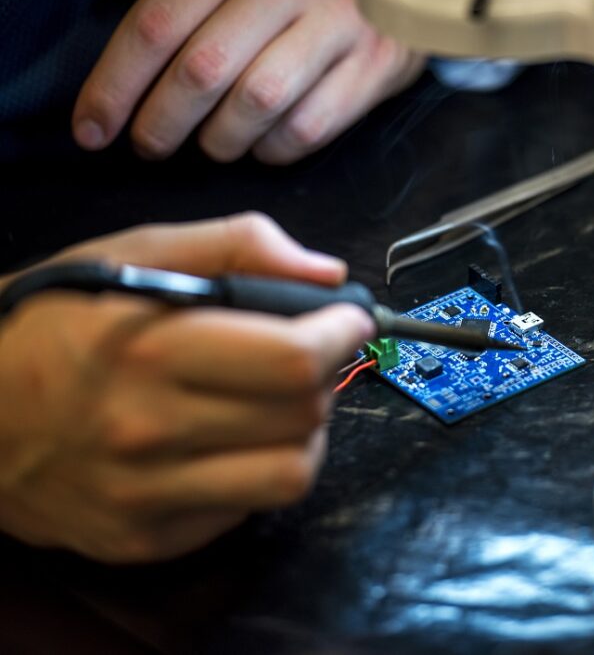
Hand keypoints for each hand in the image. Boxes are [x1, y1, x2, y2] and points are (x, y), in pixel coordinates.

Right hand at [0, 213, 373, 562]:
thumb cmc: (54, 323)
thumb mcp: (135, 253)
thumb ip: (237, 246)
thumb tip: (325, 273)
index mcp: (152, 348)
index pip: (294, 359)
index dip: (341, 335)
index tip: (349, 320)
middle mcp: (150, 429)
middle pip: (304, 414)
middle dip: (325, 376)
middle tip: (304, 357)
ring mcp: (148, 493)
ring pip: (292, 473)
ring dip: (305, 431)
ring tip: (277, 405)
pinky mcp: (147, 537)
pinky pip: (248, 509)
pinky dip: (258, 470)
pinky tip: (228, 442)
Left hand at [72, 0, 423, 163]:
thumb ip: (188, 3)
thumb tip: (126, 77)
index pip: (158, 25)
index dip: (115, 85)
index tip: (93, 127)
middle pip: (203, 71)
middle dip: (162, 123)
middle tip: (149, 144)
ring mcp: (336, 26)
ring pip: (256, 105)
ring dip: (220, 140)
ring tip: (211, 144)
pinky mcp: (373, 66)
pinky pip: (309, 128)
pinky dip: (274, 149)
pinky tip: (263, 143)